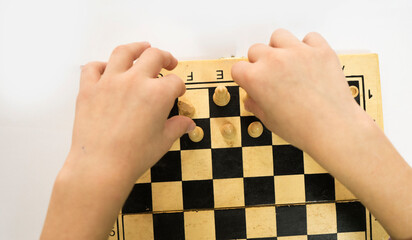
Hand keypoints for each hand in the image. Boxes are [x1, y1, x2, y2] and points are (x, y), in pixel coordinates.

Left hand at [70, 42, 194, 181]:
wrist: (101, 167)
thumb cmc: (133, 157)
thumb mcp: (163, 141)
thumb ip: (177, 127)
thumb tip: (188, 124)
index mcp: (157, 94)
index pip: (174, 82)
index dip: (179, 87)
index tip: (178, 93)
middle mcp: (134, 81)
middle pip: (154, 56)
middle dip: (165, 57)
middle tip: (169, 62)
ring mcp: (109, 82)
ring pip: (123, 53)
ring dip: (136, 47)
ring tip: (142, 47)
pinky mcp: (89, 89)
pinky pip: (93, 68)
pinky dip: (101, 65)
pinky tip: (107, 68)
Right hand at [232, 29, 364, 152]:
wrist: (333, 129)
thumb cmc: (302, 129)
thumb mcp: (268, 121)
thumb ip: (256, 105)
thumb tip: (253, 99)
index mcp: (256, 78)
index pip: (238, 68)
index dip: (244, 77)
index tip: (251, 81)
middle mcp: (274, 61)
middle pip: (256, 49)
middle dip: (260, 62)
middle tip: (271, 76)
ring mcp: (298, 52)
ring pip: (279, 36)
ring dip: (279, 48)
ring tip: (287, 63)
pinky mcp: (320, 50)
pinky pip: (309, 37)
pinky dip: (308, 46)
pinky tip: (308, 61)